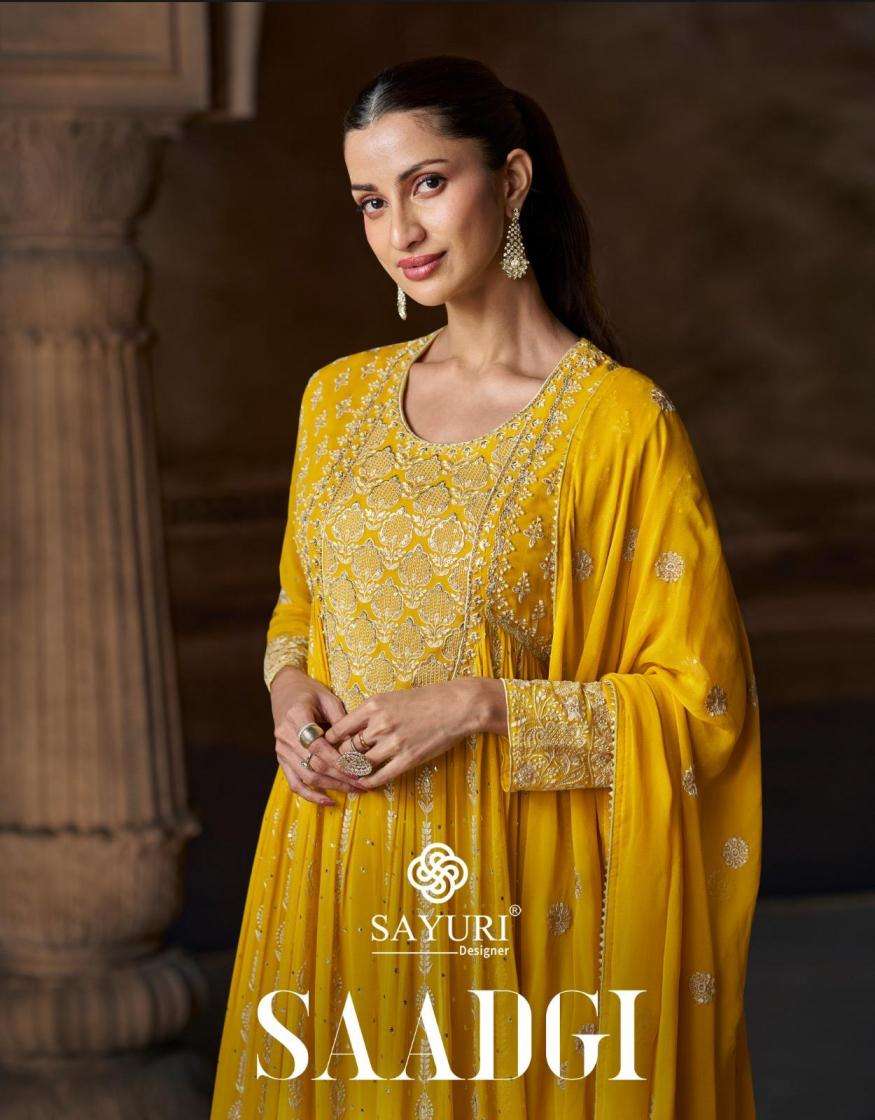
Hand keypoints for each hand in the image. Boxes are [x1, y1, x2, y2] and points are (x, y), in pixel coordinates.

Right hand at [271, 667, 367, 804]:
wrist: (285, 689)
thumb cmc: (310, 691)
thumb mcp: (328, 698)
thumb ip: (342, 719)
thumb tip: (360, 742)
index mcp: (296, 716)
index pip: (317, 746)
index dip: (337, 760)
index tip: (358, 768)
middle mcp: (285, 735)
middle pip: (313, 764)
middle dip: (340, 777)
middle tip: (363, 783)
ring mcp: (281, 749)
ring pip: (306, 776)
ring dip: (332, 786)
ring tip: (354, 790)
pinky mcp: (281, 758)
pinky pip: (294, 782)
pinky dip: (310, 795)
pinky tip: (329, 802)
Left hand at [321, 679, 487, 789]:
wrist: (456, 706)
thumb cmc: (425, 699)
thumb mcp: (391, 697)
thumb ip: (371, 713)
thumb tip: (351, 729)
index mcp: (373, 706)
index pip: (339, 729)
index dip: (331, 742)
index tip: (329, 748)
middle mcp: (379, 725)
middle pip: (347, 749)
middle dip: (341, 759)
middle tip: (337, 765)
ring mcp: (394, 743)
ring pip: (361, 764)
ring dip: (354, 772)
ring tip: (350, 775)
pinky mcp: (407, 759)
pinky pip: (380, 776)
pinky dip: (368, 783)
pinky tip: (364, 784)